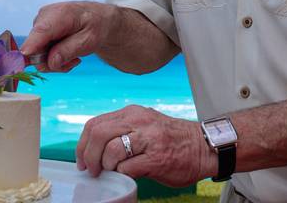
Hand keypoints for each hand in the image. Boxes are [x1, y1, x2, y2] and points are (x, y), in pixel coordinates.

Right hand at [21, 1, 112, 71]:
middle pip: (36, 49)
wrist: (96, 18)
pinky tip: (67, 52)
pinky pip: (39, 53)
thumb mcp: (90, 40)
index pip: (41, 31)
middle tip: (74, 61)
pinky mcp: (38, 32)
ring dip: (55, 61)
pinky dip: (53, 57)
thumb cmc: (95, 26)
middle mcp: (44, 17)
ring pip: (36, 55)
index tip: (23, 61)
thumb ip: (70, 50)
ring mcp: (39, 24)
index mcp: (60, 14)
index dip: (31, 46)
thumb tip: (51, 62)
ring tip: (74, 56)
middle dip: (53, 61)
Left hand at [76, 105, 217, 186]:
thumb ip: (123, 130)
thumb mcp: (145, 125)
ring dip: (107, 167)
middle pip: (98, 134)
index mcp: (133, 113)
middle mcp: (139, 121)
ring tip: (114, 171)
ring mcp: (149, 139)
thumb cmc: (173, 140)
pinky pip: (127, 168)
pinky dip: (123, 175)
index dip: (82, 145)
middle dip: (89, 157)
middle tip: (93, 170)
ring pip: (110, 151)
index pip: (95, 124)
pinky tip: (131, 174)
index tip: (82, 159)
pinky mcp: (156, 158)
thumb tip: (95, 148)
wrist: (204, 146)